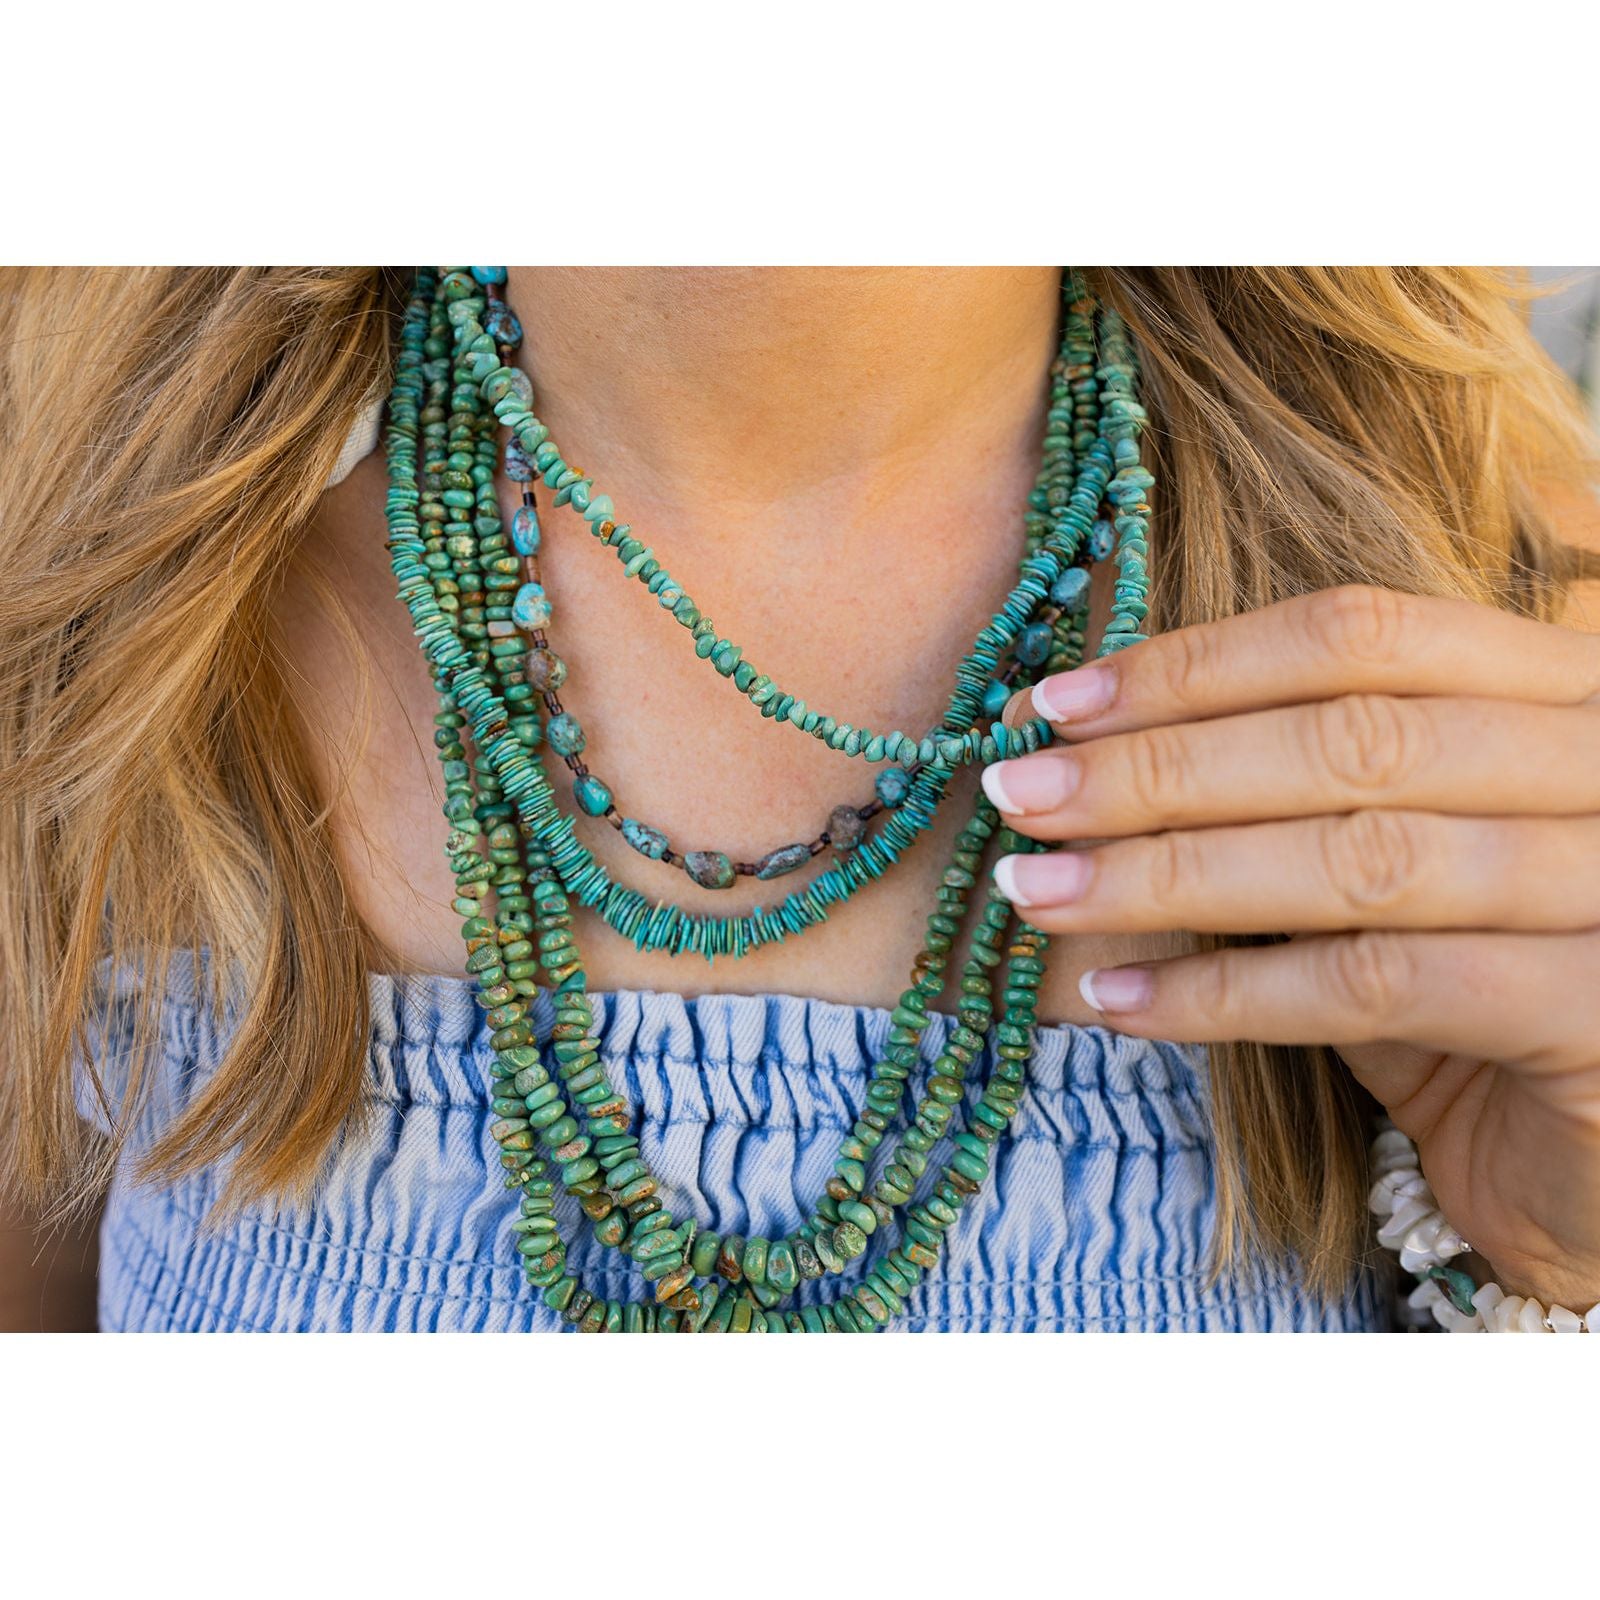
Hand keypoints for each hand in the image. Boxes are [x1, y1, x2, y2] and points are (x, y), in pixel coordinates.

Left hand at [986, 584, 1599, 1310]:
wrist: (1593, 1164)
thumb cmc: (1473, 994)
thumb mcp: (1381, 869)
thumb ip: (1278, 803)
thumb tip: (1080, 762)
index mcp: (1559, 689)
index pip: (1359, 636)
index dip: (1193, 666)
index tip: (1055, 708)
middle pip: (1347, 739)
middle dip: (1157, 768)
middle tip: (1021, 796)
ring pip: (1356, 859)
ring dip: (1167, 876)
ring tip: (1040, 894)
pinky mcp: (1599, 1013)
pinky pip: (1377, 984)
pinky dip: (1228, 994)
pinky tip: (1119, 1001)